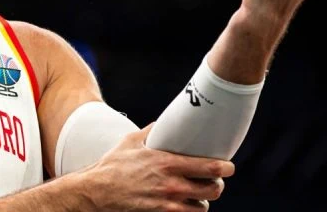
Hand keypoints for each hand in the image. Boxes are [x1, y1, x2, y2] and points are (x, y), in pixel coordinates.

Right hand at [76, 123, 232, 210]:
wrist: (98, 191)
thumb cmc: (113, 165)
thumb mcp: (131, 142)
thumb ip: (152, 132)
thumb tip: (164, 123)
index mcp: (167, 163)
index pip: (210, 167)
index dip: (226, 167)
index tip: (228, 166)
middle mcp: (172, 185)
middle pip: (213, 190)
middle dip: (216, 185)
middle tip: (213, 180)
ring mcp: (169, 203)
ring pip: (203, 206)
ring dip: (202, 200)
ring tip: (197, 193)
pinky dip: (189, 210)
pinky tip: (184, 204)